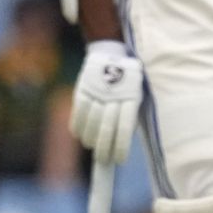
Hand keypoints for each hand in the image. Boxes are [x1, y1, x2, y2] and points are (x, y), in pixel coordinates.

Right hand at [70, 39, 141, 166]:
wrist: (109, 52)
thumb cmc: (127, 81)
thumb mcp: (135, 94)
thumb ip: (129, 114)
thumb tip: (122, 142)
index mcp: (132, 97)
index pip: (125, 127)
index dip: (120, 145)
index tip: (119, 160)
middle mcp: (114, 94)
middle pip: (107, 125)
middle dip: (104, 146)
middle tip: (102, 159)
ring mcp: (97, 90)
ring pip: (91, 120)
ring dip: (89, 137)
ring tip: (90, 146)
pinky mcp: (83, 87)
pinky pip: (78, 110)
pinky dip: (77, 125)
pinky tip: (78, 135)